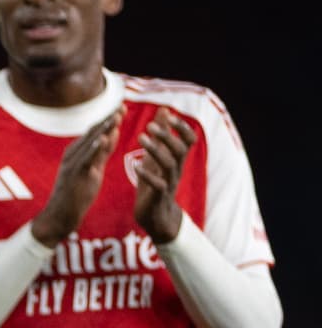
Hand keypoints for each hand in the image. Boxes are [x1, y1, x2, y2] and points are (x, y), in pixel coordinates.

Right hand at [30, 107, 122, 246]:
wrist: (59, 216)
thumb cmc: (76, 195)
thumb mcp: (93, 170)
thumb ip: (102, 152)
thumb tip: (114, 133)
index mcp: (78, 152)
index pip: (96, 131)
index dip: (109, 118)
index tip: (123, 107)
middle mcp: (73, 154)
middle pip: (93, 132)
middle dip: (109, 119)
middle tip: (123, 106)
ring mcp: (72, 164)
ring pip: (90, 143)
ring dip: (103, 129)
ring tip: (116, 117)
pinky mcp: (73, 175)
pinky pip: (85, 159)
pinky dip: (93, 148)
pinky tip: (103, 139)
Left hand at [131, 108, 196, 243]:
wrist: (155, 217)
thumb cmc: (155, 183)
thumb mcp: (157, 157)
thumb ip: (161, 136)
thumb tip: (164, 109)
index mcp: (176, 160)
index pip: (189, 140)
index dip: (182, 127)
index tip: (169, 115)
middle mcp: (175, 170)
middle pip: (179, 150)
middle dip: (167, 136)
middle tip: (150, 126)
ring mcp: (168, 183)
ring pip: (169, 164)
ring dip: (156, 150)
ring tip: (140, 138)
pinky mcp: (157, 197)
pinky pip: (158, 185)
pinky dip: (147, 175)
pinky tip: (137, 166)